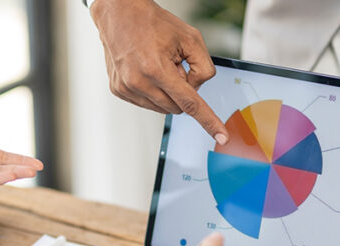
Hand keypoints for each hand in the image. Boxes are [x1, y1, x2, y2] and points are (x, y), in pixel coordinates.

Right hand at [90, 0, 228, 142]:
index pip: (190, 103)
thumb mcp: (191, 38)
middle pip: (177, 107)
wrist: (121, 13)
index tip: (221, 137)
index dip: (208, 121)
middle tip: (174, 66)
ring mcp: (126, 88)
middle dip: (182, 90)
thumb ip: (204, 68)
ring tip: (157, 65)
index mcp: (156, 69)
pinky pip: (147, 103)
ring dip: (167, 91)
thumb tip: (197, 91)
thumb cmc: (154, 23)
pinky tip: (146, 70)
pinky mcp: (118, 90)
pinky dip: (153, 91)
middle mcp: (138, 82)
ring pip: (162, 108)